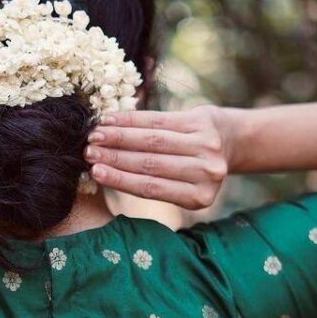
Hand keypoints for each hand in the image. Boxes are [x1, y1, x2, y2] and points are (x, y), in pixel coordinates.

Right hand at [83, 105, 230, 210]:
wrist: (228, 142)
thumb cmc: (193, 169)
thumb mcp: (180, 185)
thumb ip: (152, 182)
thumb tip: (102, 172)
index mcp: (199, 197)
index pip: (151, 187)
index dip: (121, 179)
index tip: (95, 172)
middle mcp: (207, 172)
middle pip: (151, 164)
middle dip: (115, 157)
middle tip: (87, 152)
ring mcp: (207, 145)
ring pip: (153, 140)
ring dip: (119, 137)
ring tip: (95, 136)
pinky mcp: (202, 121)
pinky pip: (159, 119)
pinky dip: (132, 120)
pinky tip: (110, 120)